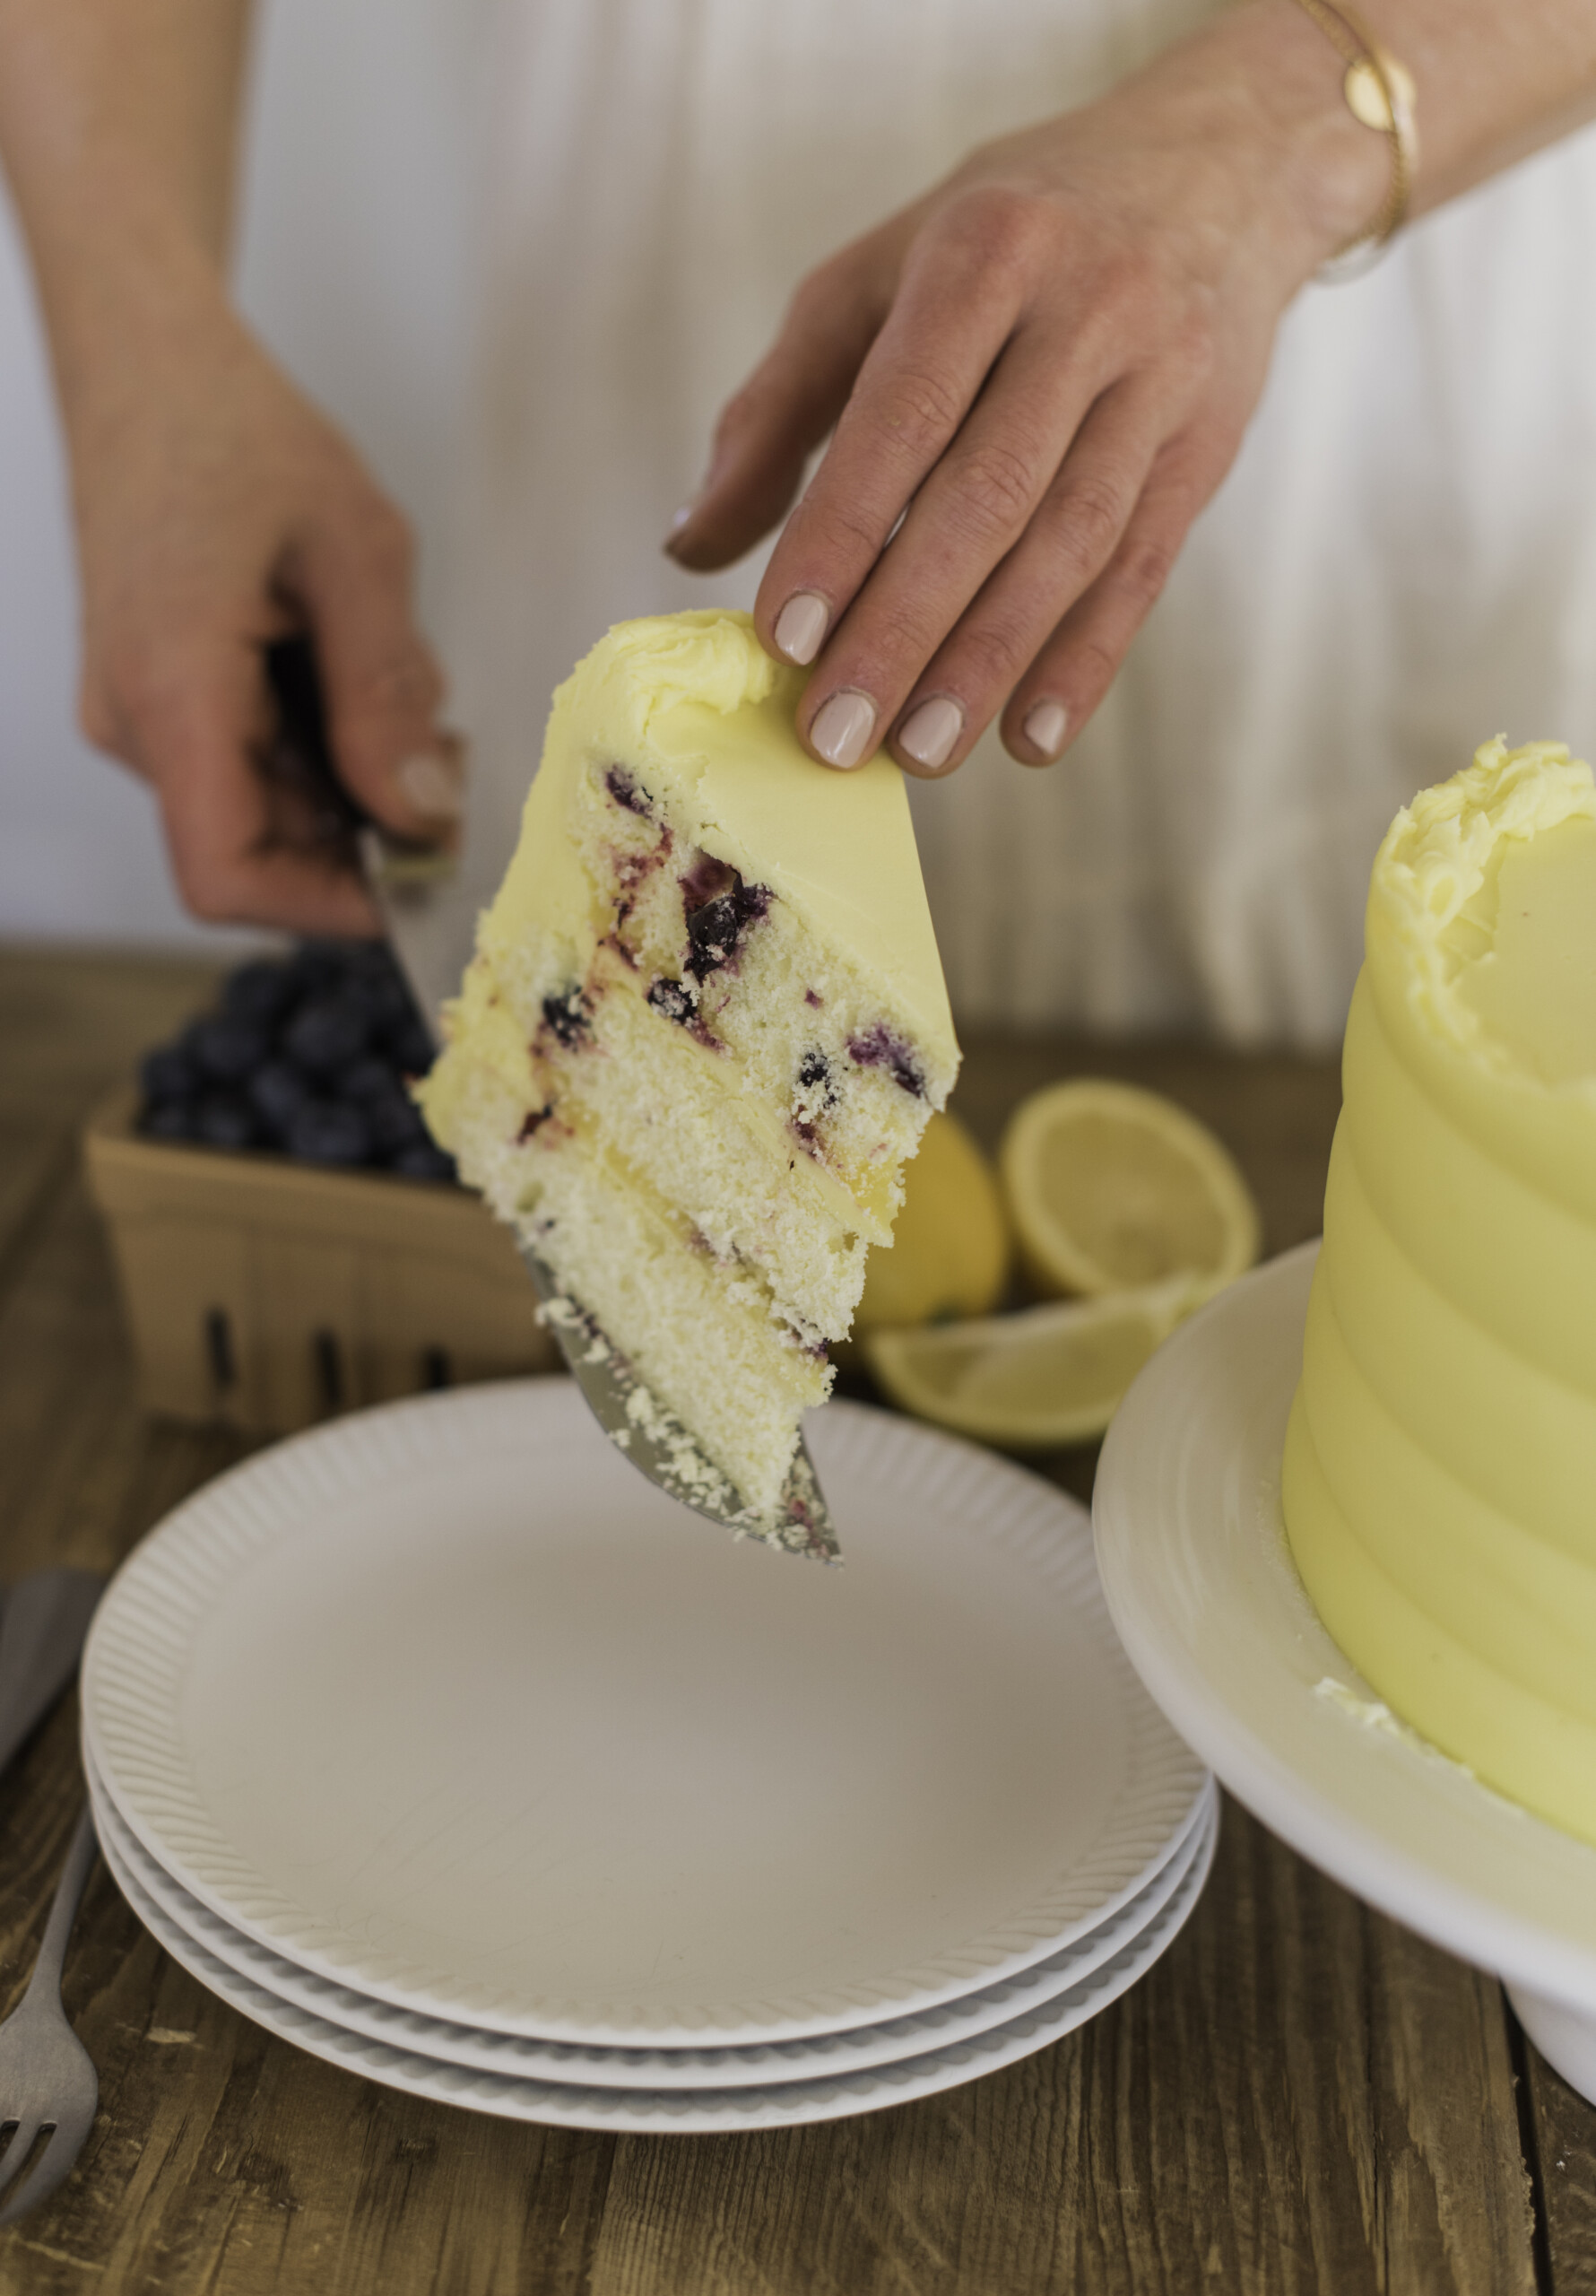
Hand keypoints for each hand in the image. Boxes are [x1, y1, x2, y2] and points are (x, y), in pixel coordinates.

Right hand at [65, 276, 461, 930]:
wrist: (146, 359)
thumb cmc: (238, 429)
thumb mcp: (355, 553)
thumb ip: (388, 696)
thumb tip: (423, 817)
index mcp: (172, 692)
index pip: (227, 877)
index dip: (331, 905)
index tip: (426, 873)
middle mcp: (138, 724)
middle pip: (262, 849)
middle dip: (369, 826)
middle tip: (447, 754)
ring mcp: (144, 716)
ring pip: (270, 808)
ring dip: (357, 775)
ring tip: (401, 678)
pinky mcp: (164, 700)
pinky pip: (255, 762)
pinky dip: (327, 740)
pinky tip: (358, 666)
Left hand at [668, 0, 1382, 775]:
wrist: (1213, 170)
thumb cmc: (1007, 238)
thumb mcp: (878, 276)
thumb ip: (778, 408)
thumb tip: (691, 547)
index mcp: (983, 254)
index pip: (904, 414)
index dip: (842, 533)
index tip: (786, 640)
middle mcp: (1085, 310)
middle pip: (989, 495)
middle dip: (906, 628)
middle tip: (838, 735)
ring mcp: (1161, 380)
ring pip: (1070, 544)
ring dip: (990, 663)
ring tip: (919, 753)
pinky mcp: (1207, 446)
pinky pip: (1142, 570)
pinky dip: (1085, 663)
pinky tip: (1029, 739)